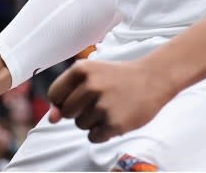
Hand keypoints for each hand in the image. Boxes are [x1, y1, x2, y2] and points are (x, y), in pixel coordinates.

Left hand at [47, 59, 172, 142]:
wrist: (154, 79)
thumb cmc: (118, 78)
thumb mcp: (91, 76)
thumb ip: (66, 96)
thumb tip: (51, 119)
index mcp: (82, 69)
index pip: (54, 94)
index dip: (64, 100)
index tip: (79, 96)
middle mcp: (91, 85)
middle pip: (67, 112)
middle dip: (79, 111)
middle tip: (100, 100)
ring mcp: (103, 104)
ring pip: (80, 125)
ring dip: (92, 121)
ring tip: (110, 107)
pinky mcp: (114, 123)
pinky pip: (93, 137)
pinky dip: (102, 132)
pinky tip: (115, 118)